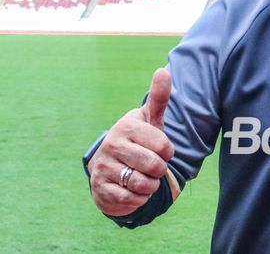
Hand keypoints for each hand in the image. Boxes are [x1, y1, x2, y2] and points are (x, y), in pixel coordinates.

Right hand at [87, 68, 174, 216]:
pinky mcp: (100, 189)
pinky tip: (133, 189)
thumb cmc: (139, 141)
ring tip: (143, 177)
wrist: (113, 168)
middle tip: (152, 166)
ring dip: (150, 185)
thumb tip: (163, 70)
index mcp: (126, 127)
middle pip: (153, 166)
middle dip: (159, 170)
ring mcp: (103, 167)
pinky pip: (131, 200)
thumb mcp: (150, 120)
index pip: (163, 146)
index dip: (168, 152)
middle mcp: (111, 145)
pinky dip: (139, 198)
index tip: (161, 150)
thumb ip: (158, 98)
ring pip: (142, 184)